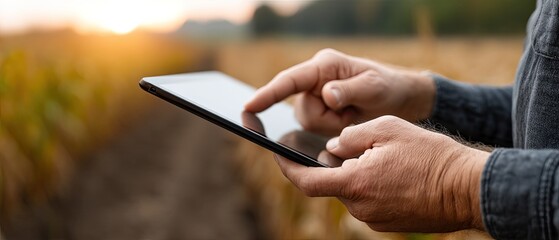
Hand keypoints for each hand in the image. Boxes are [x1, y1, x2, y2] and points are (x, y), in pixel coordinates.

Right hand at [245, 49, 435, 135]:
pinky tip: (346, 121)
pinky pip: (314, 130)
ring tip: (352, 115)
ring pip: (306, 123)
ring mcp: (314, 96)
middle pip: (301, 111)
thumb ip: (351, 90)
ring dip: (331, 126)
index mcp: (323, 66)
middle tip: (351, 112)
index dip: (268, 94)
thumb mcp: (374, 87)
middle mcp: (313, 80)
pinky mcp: (318, 111)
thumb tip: (327, 95)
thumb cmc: (387, 86)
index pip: (290, 81)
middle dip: (326, 120)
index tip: (248, 106)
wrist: (397, 98)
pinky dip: (332, 131)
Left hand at [274, 116, 489, 231]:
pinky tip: (393, 173)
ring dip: (357, 174)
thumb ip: (351, 137)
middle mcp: (360, 207)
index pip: (307, 181)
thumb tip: (331, 148)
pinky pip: (369, 201)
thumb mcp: (387, 129)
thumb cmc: (430, 155)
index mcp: (355, 183)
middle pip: (333, 183)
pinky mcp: (388, 224)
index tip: (277, 154)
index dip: (287, 167)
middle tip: (358, 145)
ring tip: (385, 157)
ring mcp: (374, 219)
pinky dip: (371, 185)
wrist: (468, 188)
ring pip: (352, 191)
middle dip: (336, 164)